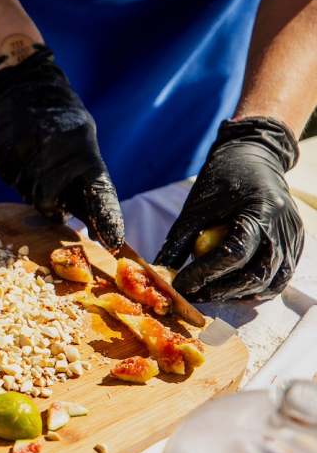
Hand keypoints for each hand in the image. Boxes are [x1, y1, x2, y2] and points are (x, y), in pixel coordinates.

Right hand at [0, 46, 124, 251]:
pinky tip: (18, 150)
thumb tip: (81, 222)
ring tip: (33, 156)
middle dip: (45, 202)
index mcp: (85, 150)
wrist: (25, 85)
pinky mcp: (2, 149)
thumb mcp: (82, 141)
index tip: (113, 241)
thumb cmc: (61, 122)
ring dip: (27, 182)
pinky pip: (6, 177)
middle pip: (45, 200)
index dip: (106, 218)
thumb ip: (82, 177)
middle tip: (48, 190)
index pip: (99, 193)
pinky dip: (12, 170)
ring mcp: (27, 149)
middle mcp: (57, 150)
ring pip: (23, 190)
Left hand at [154, 118, 302, 301]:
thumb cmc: (220, 181)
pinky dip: (255, 288)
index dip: (205, 274)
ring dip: (238, 294)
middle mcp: (282, 227)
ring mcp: (293, 237)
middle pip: (256, 274)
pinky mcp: (295, 244)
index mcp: (259, 211)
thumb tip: (158, 274)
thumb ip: (178, 244)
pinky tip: (231, 288)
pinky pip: (280, 276)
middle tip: (193, 295)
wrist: (254, 157)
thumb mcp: (195, 209)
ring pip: (271, 282)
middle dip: (221, 290)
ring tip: (209, 293)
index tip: (180, 286)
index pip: (234, 253)